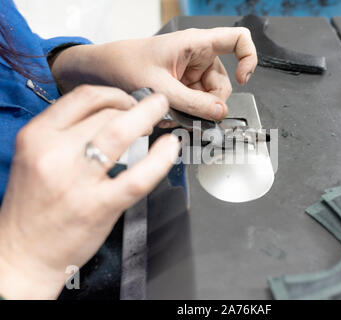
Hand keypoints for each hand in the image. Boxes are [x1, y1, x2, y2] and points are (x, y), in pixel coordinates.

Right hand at [0, 85, 178, 298]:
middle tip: (148, 113)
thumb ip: (66, 133)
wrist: (22, 254)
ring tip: (159, 117)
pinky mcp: (99, 206)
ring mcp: (77, 181)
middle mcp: (54, 154)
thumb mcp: (36, 157)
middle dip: (135, 108)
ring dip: (147, 117)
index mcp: (37, 137)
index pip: (84, 97)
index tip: (128, 99)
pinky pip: (138, 175)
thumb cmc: (32, 207)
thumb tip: (108, 114)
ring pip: (120, 133)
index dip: (115, 93)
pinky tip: (169, 148)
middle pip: (107, 113)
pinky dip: (160, 158)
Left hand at [50, 27, 257, 120]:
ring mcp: (192, 71)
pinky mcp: (184, 84)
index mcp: (196, 43)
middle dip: (212, 102)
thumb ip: (193, 103)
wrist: (105, 70)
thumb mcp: (161, 88)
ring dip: (198, 109)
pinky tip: (174, 113)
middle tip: (195, 114)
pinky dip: (189, 111)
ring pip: (210, 96)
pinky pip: (197, 100)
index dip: (248, 58)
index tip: (243, 80)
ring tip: (176, 113)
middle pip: (224, 81)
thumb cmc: (126, 65)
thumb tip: (220, 113)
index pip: (237, 39)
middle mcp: (198, 56)